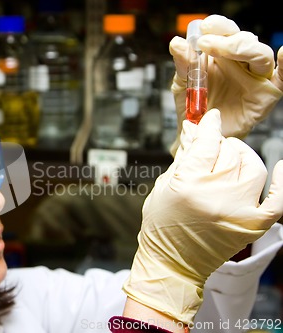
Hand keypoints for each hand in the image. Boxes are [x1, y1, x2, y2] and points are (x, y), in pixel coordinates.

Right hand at [123, 109, 282, 323]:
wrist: (174, 263)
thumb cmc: (163, 226)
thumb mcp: (165, 186)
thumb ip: (184, 157)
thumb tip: (194, 130)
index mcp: (189, 184)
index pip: (206, 142)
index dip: (208, 126)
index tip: (210, 118)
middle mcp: (217, 195)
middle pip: (229, 152)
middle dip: (220, 145)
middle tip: (212, 148)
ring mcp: (239, 210)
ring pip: (253, 166)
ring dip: (242, 157)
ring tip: (231, 160)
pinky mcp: (253, 224)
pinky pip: (277, 198)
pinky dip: (280, 180)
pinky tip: (278, 166)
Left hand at [169, 14, 282, 155]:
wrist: (197, 134)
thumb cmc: (193, 107)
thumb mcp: (183, 83)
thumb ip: (183, 63)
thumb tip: (177, 42)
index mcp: (222, 54)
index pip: (226, 32)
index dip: (218, 26)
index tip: (203, 27)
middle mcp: (241, 62)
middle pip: (244, 40)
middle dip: (226, 38)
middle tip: (205, 42)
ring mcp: (255, 77)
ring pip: (260, 54)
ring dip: (241, 48)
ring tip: (220, 49)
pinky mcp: (266, 94)